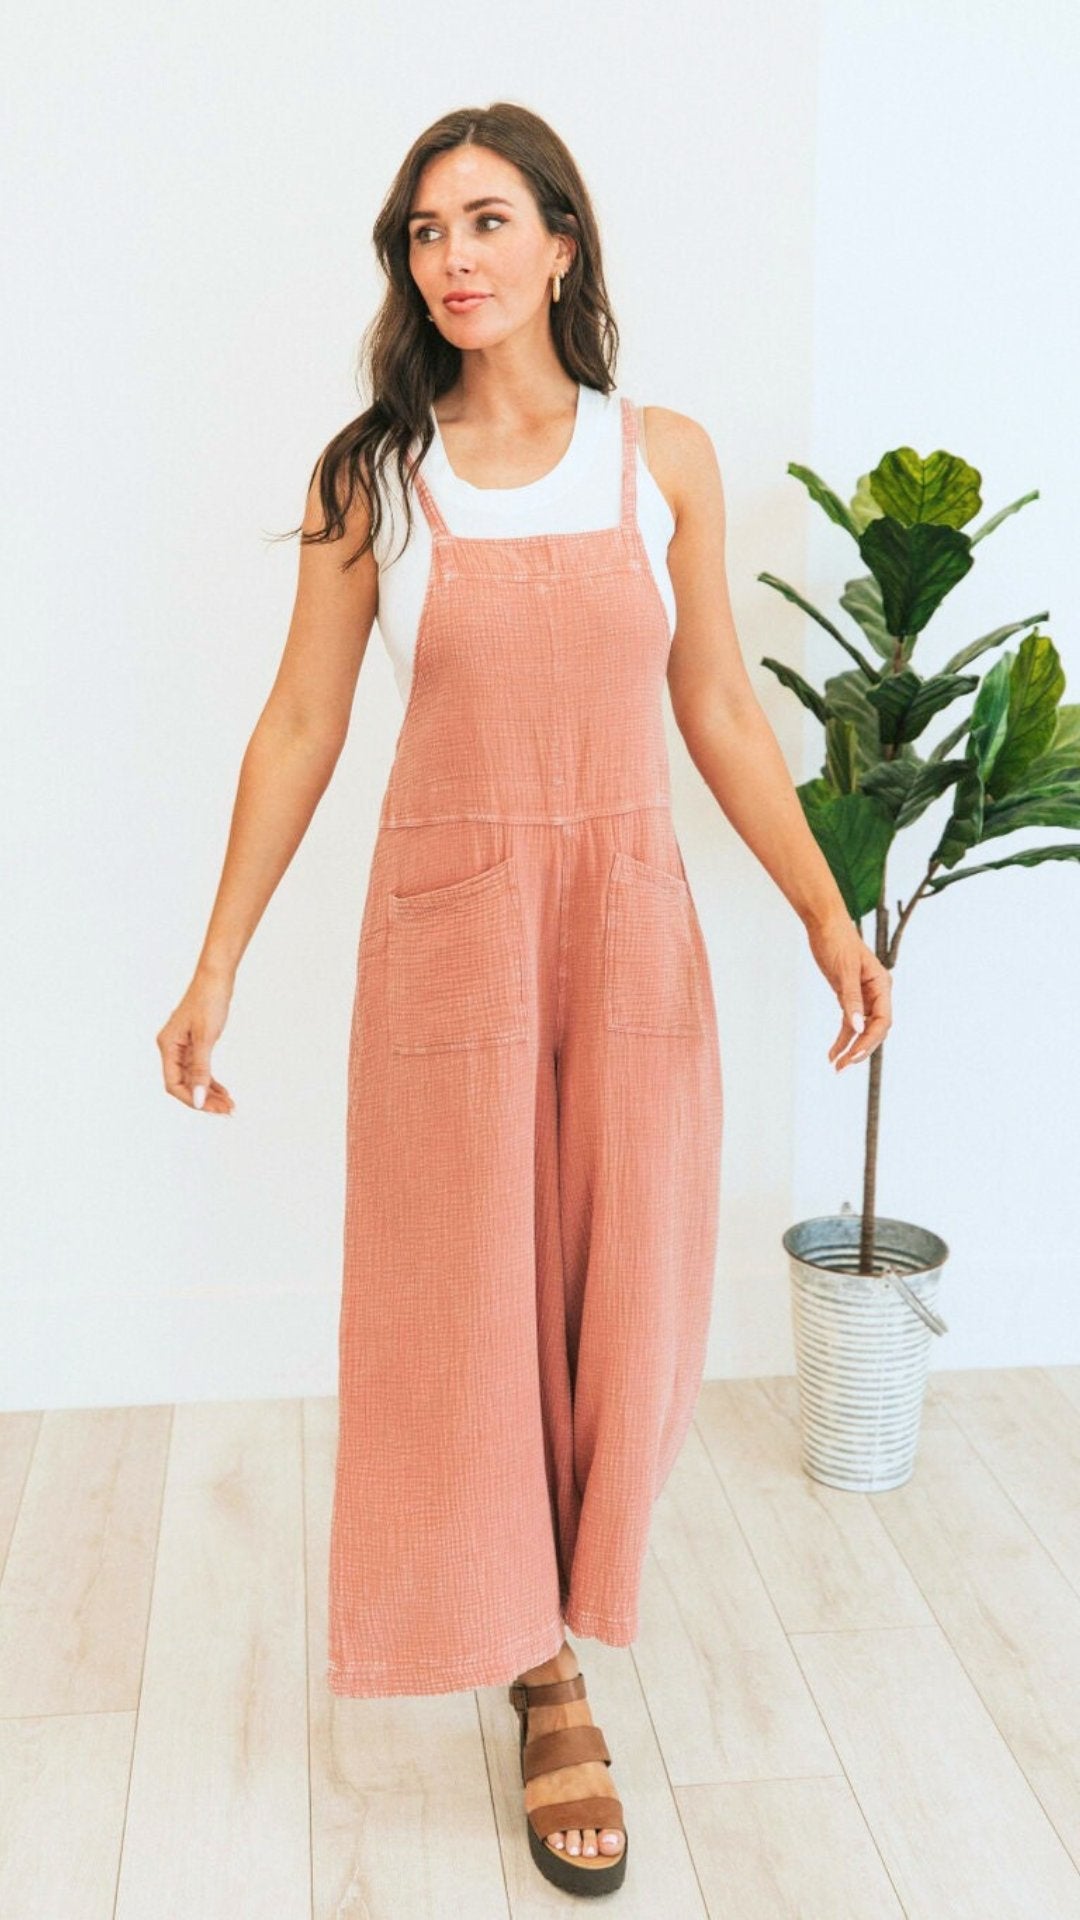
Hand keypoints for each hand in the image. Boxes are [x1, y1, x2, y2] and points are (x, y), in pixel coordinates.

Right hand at [156, 967, 235, 1112]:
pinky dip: (211, 1081)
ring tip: (229, 1104)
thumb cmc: (208, 1001)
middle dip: (205, 1099)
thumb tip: (199, 1099)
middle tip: (228, 1110)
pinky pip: (200, 1069)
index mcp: (168, 1046)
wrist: (216, 977)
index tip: (212, 1108)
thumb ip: (201, 1070)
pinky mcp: (194, 1043)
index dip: (192, 1099)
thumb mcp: (206, 1038)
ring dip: (210, 1093)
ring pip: (194, 1078)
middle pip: (184, 1084)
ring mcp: (182, 1046)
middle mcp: (171, 1048)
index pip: (174, 1084)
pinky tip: (224, 1090)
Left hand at [805, 912, 892, 1071]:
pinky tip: (833, 1052)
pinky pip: (849, 1022)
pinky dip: (842, 1037)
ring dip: (850, 1048)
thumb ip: (851, 999)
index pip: (882, 1021)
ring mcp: (864, 996)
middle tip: (843, 1067)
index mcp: (882, 985)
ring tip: (836, 1066)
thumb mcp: (844, 971)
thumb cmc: (836, 942)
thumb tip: (857, 1027)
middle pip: (874, 1029)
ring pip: (861, 1029)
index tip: (854, 1055)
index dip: (870, 1041)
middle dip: (860, 1049)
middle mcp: (877, 993)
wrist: (824, 924)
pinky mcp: (849, 996)